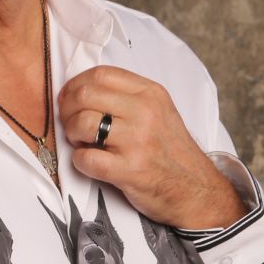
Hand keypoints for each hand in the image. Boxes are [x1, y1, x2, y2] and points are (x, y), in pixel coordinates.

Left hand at [57, 65, 246, 229]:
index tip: (70, 97)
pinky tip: (89, 161)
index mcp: (150, 93)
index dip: (76, 84)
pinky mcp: (130, 170)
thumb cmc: (170, 151)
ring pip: (83, 123)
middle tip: (69, 121)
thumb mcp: (159, 111)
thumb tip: (81, 90)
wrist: (196, 190)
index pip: (101, 74)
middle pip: (86, 95)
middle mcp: (145, 112)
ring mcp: (138, 141)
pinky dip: (79, 160)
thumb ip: (127, 97)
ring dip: (72, 134)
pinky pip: (86, 159)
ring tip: (81, 141)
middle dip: (67, 108)